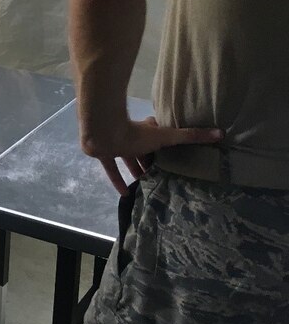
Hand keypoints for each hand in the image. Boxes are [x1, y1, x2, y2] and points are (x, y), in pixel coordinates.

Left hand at [86, 116, 222, 194]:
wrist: (102, 133)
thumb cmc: (136, 133)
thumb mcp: (167, 136)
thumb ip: (191, 136)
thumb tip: (221, 133)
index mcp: (148, 130)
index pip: (160, 134)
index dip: (168, 141)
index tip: (177, 153)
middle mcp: (133, 136)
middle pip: (145, 150)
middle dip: (152, 161)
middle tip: (164, 175)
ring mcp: (117, 146)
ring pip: (129, 160)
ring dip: (137, 171)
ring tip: (149, 185)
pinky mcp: (105, 155)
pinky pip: (113, 170)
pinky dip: (118, 181)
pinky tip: (126, 194)